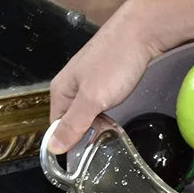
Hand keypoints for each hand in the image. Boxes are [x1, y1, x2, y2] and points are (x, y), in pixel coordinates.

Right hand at [48, 0, 170, 153]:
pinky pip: (102, 105)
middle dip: (87, 136)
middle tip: (105, 147)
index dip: (70, 144)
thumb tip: (53, 148)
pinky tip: (119, 120)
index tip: (86, 160)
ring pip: (89, 114)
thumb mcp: (92, 99)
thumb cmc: (114, 64)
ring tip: (114, 135)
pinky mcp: (106, 81)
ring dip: (100, 126)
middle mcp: (71, 87)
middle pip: (73, 121)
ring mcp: (89, 83)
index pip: (57, 128)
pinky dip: (109, 115)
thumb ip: (74, 123)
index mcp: (61, 91)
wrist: (141, 32)